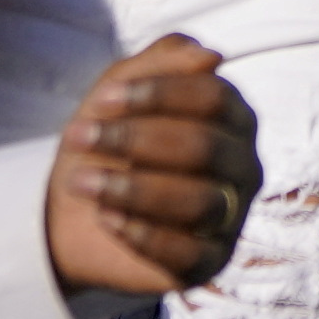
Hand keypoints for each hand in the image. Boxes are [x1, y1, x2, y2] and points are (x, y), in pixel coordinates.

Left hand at [44, 35, 260, 301]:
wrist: (75, 205)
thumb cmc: (109, 138)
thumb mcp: (123, 87)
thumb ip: (163, 62)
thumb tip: (212, 56)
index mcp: (233, 117)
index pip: (213, 97)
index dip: (157, 95)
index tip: (102, 100)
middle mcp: (243, 165)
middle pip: (204, 147)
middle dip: (134, 140)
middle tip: (77, 137)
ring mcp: (231, 216)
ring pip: (198, 202)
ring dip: (130, 189)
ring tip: (81, 182)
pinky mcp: (211, 262)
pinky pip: (188, 253)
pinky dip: (142, 235)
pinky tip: (106, 220)